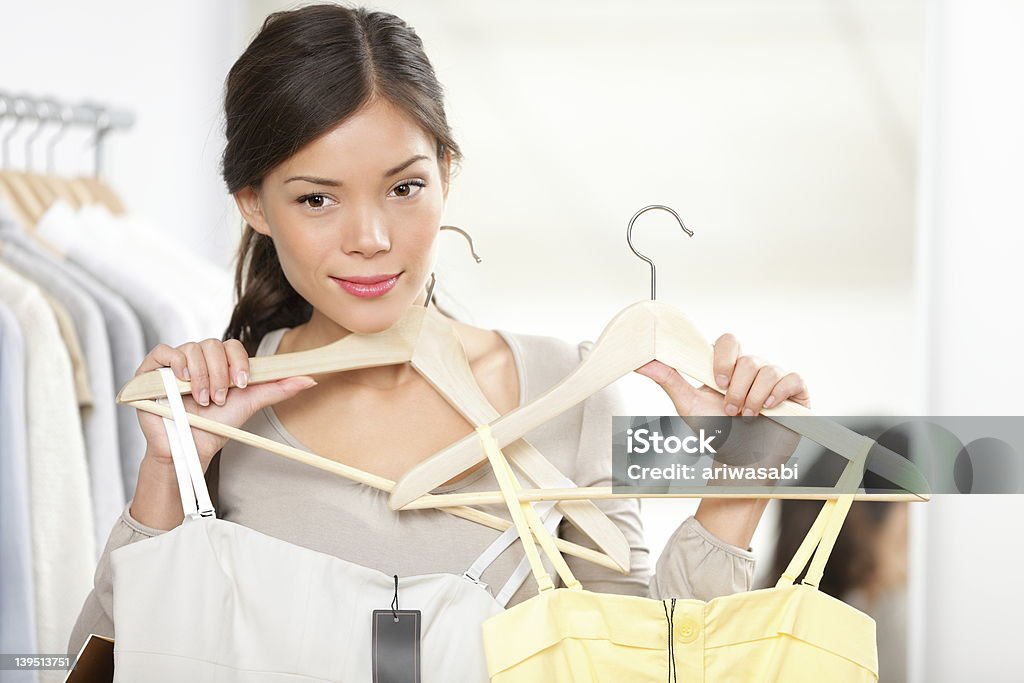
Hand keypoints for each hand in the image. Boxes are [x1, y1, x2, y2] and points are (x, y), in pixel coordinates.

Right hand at [134, 338, 318, 471]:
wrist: (190, 449)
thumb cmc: (217, 425)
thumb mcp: (249, 404)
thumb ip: (276, 389)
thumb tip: (309, 379)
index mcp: (219, 362)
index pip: (231, 345)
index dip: (237, 361)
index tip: (241, 384)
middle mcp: (197, 359)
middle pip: (211, 345)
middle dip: (219, 373)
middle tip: (218, 399)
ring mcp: (174, 364)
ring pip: (191, 348)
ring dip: (201, 375)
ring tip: (202, 399)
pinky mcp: (151, 371)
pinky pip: (163, 351)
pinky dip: (176, 362)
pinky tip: (183, 381)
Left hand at [635, 331, 810, 416]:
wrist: (740, 462)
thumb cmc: (715, 432)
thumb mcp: (688, 405)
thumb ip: (668, 380)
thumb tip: (641, 361)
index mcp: (728, 366)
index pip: (729, 341)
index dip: (724, 358)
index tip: (717, 382)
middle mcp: (752, 368)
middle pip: (748, 359)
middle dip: (737, 388)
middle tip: (730, 410)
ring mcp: (775, 379)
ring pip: (768, 371)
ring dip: (753, 398)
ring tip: (746, 417)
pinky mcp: (795, 392)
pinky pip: (792, 379)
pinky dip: (778, 394)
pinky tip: (768, 408)